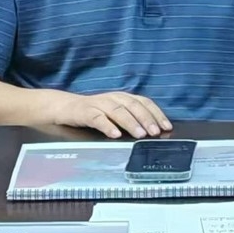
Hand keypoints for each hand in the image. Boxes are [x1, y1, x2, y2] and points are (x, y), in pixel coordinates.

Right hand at [56, 91, 172, 138]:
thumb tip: (153, 133)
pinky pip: (98, 118)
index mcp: (124, 97)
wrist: (67, 108)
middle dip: (146, 119)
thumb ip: (132, 119)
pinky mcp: (86, 112)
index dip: (156, 114)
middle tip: (155, 132)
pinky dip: (107, 126)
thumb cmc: (96, 112)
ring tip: (140, 134)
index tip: (166, 126)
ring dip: (131, 122)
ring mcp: (100, 104)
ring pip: (118, 111)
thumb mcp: (116, 113)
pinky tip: (115, 134)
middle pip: (133, 106)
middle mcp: (114, 98)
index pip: (144, 102)